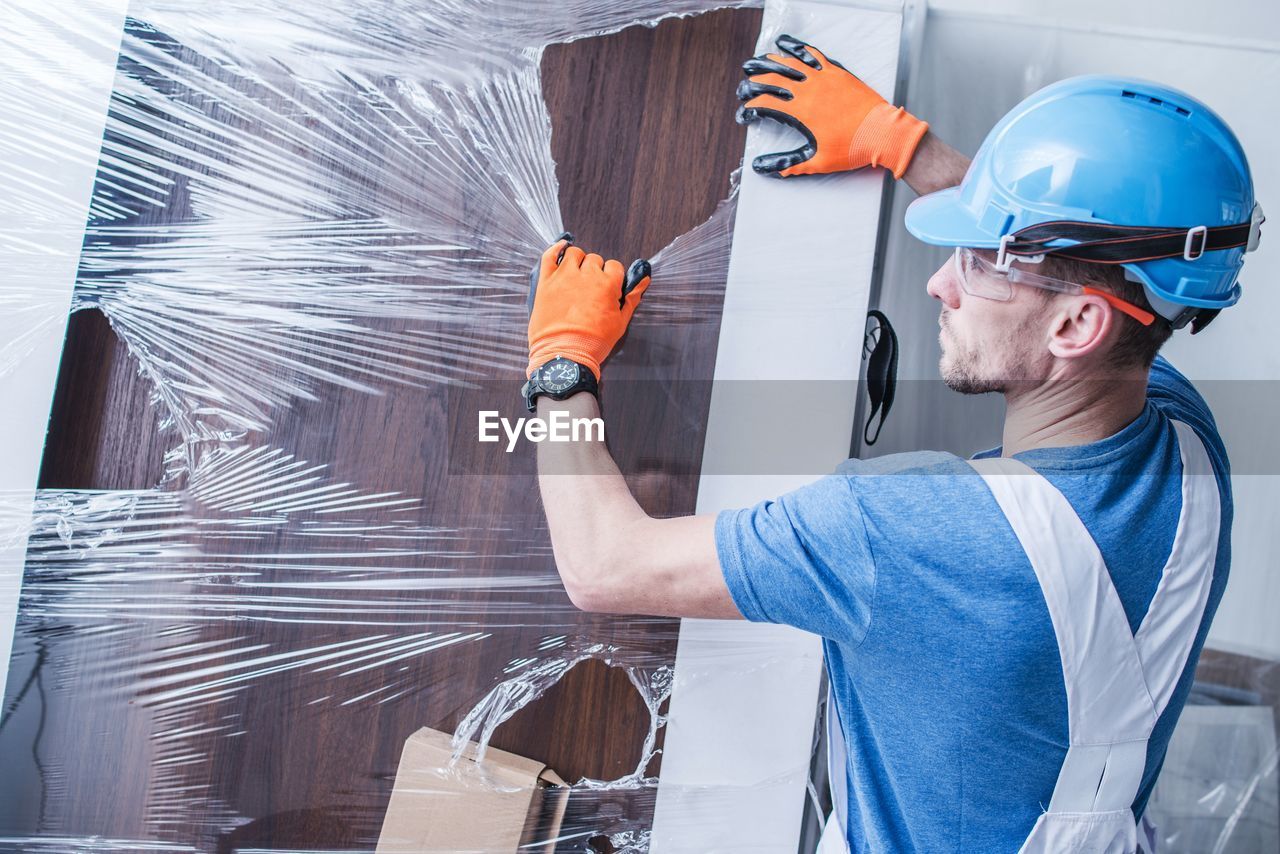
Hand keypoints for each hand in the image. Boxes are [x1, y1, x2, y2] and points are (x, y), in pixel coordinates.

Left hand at [527, 233, 650, 379]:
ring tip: (575, 276)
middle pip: (595, 259)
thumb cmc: (594, 342)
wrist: (565, 356)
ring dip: (577, 261)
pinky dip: (555, 248)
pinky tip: (560, 247)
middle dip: (594, 271)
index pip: (614, 266)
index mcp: (608, 285)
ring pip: (574, 253)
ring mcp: (564, 276)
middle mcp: (587, 275)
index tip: (607, 287)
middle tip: (590, 289)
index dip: (611, 277)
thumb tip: (645, 280)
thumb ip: (633, 298)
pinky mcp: (546, 281)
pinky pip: (549, 255)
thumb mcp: (620, 322)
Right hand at [736, 34, 927, 178]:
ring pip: (790, 62)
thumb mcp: (819, 161)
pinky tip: (789, 45)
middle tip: (744, 84)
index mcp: (801, 112)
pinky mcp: (836, 72)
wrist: (882, 132)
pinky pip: (813, 55)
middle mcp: (808, 90)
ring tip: (758, 60)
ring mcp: (822, 78)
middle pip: (773, 78)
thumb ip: (792, 164)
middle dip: (754, 80)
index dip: (750, 106)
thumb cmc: (853, 148)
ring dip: (771, 60)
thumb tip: (771, 170)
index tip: (744, 113)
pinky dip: (798, 49)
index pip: (766, 103)